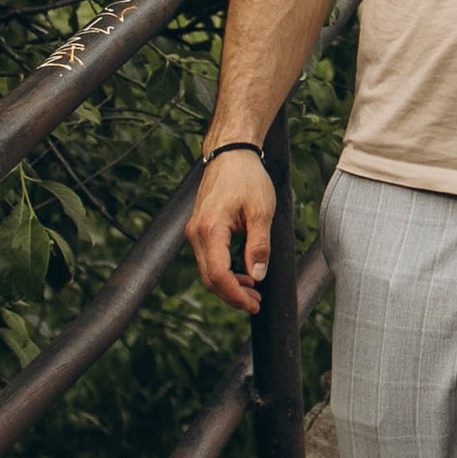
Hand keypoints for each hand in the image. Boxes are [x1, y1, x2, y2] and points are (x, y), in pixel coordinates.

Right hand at [187, 148, 273, 315]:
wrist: (230, 154)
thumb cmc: (247, 178)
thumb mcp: (261, 212)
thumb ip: (259, 245)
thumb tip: (257, 275)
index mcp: (210, 229)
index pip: (218, 274)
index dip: (235, 295)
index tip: (254, 304)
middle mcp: (196, 233)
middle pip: (209, 278)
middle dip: (232, 295)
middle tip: (256, 303)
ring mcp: (195, 231)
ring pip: (207, 270)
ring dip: (228, 285)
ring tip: (253, 292)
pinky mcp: (199, 229)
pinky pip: (208, 258)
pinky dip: (224, 271)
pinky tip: (243, 275)